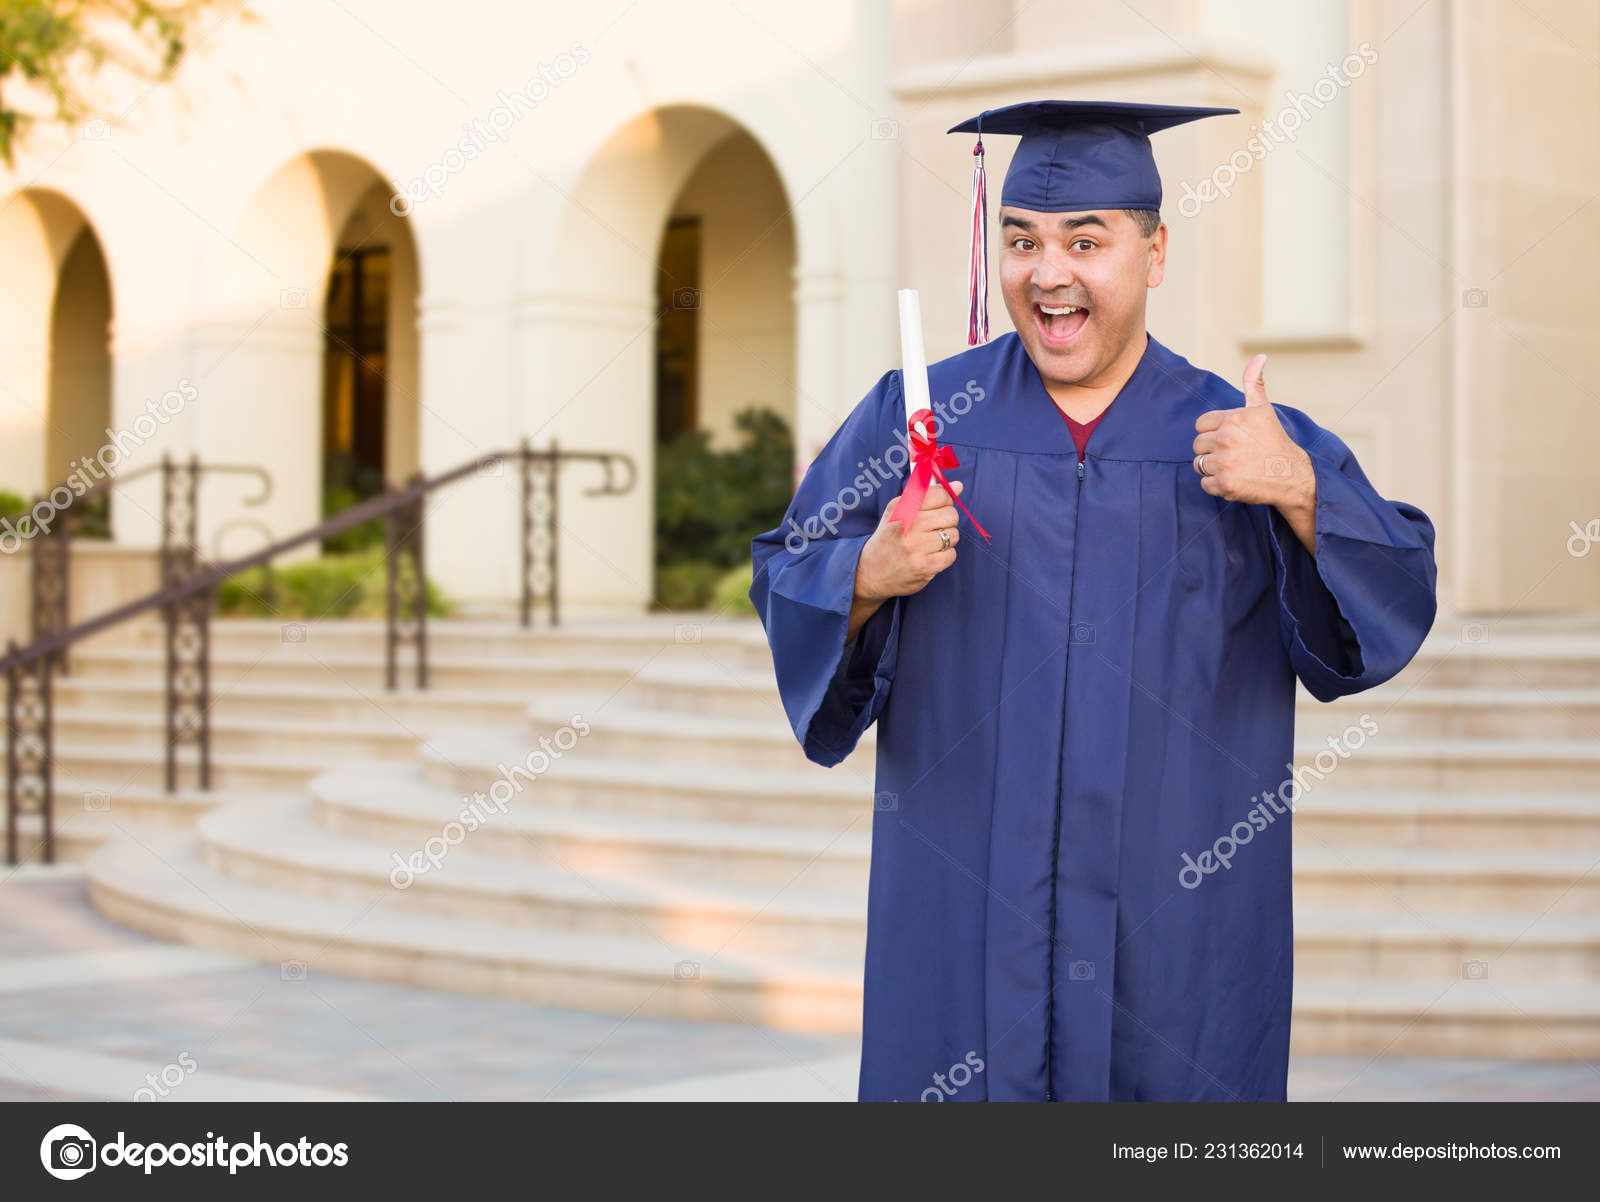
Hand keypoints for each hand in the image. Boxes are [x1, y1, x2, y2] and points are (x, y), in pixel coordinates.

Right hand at [855, 480, 962, 603]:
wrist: (871, 572)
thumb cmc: (889, 538)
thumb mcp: (899, 511)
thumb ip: (928, 496)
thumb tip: (958, 486)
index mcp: (901, 507)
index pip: (939, 494)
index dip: (945, 500)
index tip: (938, 506)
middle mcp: (908, 524)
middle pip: (951, 514)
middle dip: (946, 521)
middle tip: (932, 528)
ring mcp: (916, 547)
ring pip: (953, 535)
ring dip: (946, 539)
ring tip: (929, 543)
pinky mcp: (924, 566)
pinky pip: (951, 554)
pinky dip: (944, 556)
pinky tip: (930, 556)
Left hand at [1193, 354, 1317, 552]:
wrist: (1292, 475)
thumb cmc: (1274, 441)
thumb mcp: (1263, 409)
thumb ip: (1253, 383)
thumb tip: (1260, 356)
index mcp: (1233, 418)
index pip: (1201, 425)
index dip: (1214, 432)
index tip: (1231, 438)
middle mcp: (1226, 439)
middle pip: (1198, 445)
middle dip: (1212, 450)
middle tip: (1235, 454)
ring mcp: (1225, 463)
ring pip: (1199, 464)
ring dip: (1213, 468)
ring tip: (1235, 466)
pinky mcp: (1225, 484)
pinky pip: (1205, 484)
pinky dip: (1217, 485)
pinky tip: (1236, 479)